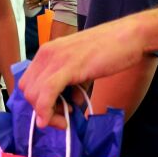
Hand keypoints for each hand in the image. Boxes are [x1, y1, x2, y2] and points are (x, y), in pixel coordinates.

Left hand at [20, 15, 146, 126]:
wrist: (129, 35)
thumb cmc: (110, 49)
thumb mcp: (82, 66)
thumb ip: (72, 84)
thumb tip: (69, 103)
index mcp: (48, 51)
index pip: (28, 82)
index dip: (37, 101)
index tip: (55, 111)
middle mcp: (47, 52)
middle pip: (27, 90)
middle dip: (40, 110)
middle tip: (62, 118)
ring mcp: (56, 58)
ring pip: (34, 94)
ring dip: (47, 114)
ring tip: (66, 120)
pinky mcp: (69, 66)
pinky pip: (47, 92)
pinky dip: (46, 110)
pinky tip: (56, 121)